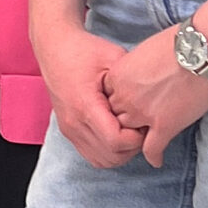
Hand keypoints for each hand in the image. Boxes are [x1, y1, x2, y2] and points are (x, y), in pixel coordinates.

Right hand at [34, 21, 144, 168]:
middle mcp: (74, 122)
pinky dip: (108, 151)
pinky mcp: (68, 130)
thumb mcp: (114, 58)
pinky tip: (117, 133)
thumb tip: (153, 102)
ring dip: (120, 152)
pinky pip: (91, 154)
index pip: (116, 141)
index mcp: (85, 105)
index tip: (145, 123)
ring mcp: (69, 129)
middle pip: (111, 156)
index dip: (136, 139)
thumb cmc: (83, 50)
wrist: (54, 47)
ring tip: (129, 131)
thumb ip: (132, 82)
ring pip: (101, 160)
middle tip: (141, 127)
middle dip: (132, 148)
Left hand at [101, 24, 207, 167]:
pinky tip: (156, 160)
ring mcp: (143, 113)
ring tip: (141, 144)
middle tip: (132, 127)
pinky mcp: (165, 125)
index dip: (117, 105)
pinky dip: (154, 156)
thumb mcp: (142, 52)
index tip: (125, 108)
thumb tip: (137, 76)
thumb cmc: (176, 44)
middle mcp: (125, 97)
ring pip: (129, 135)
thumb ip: (133, 70)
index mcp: (117, 77)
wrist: (200, 50)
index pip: (107, 99)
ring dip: (135, 140)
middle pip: (115, 118)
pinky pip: (152, 148)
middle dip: (123, 123)